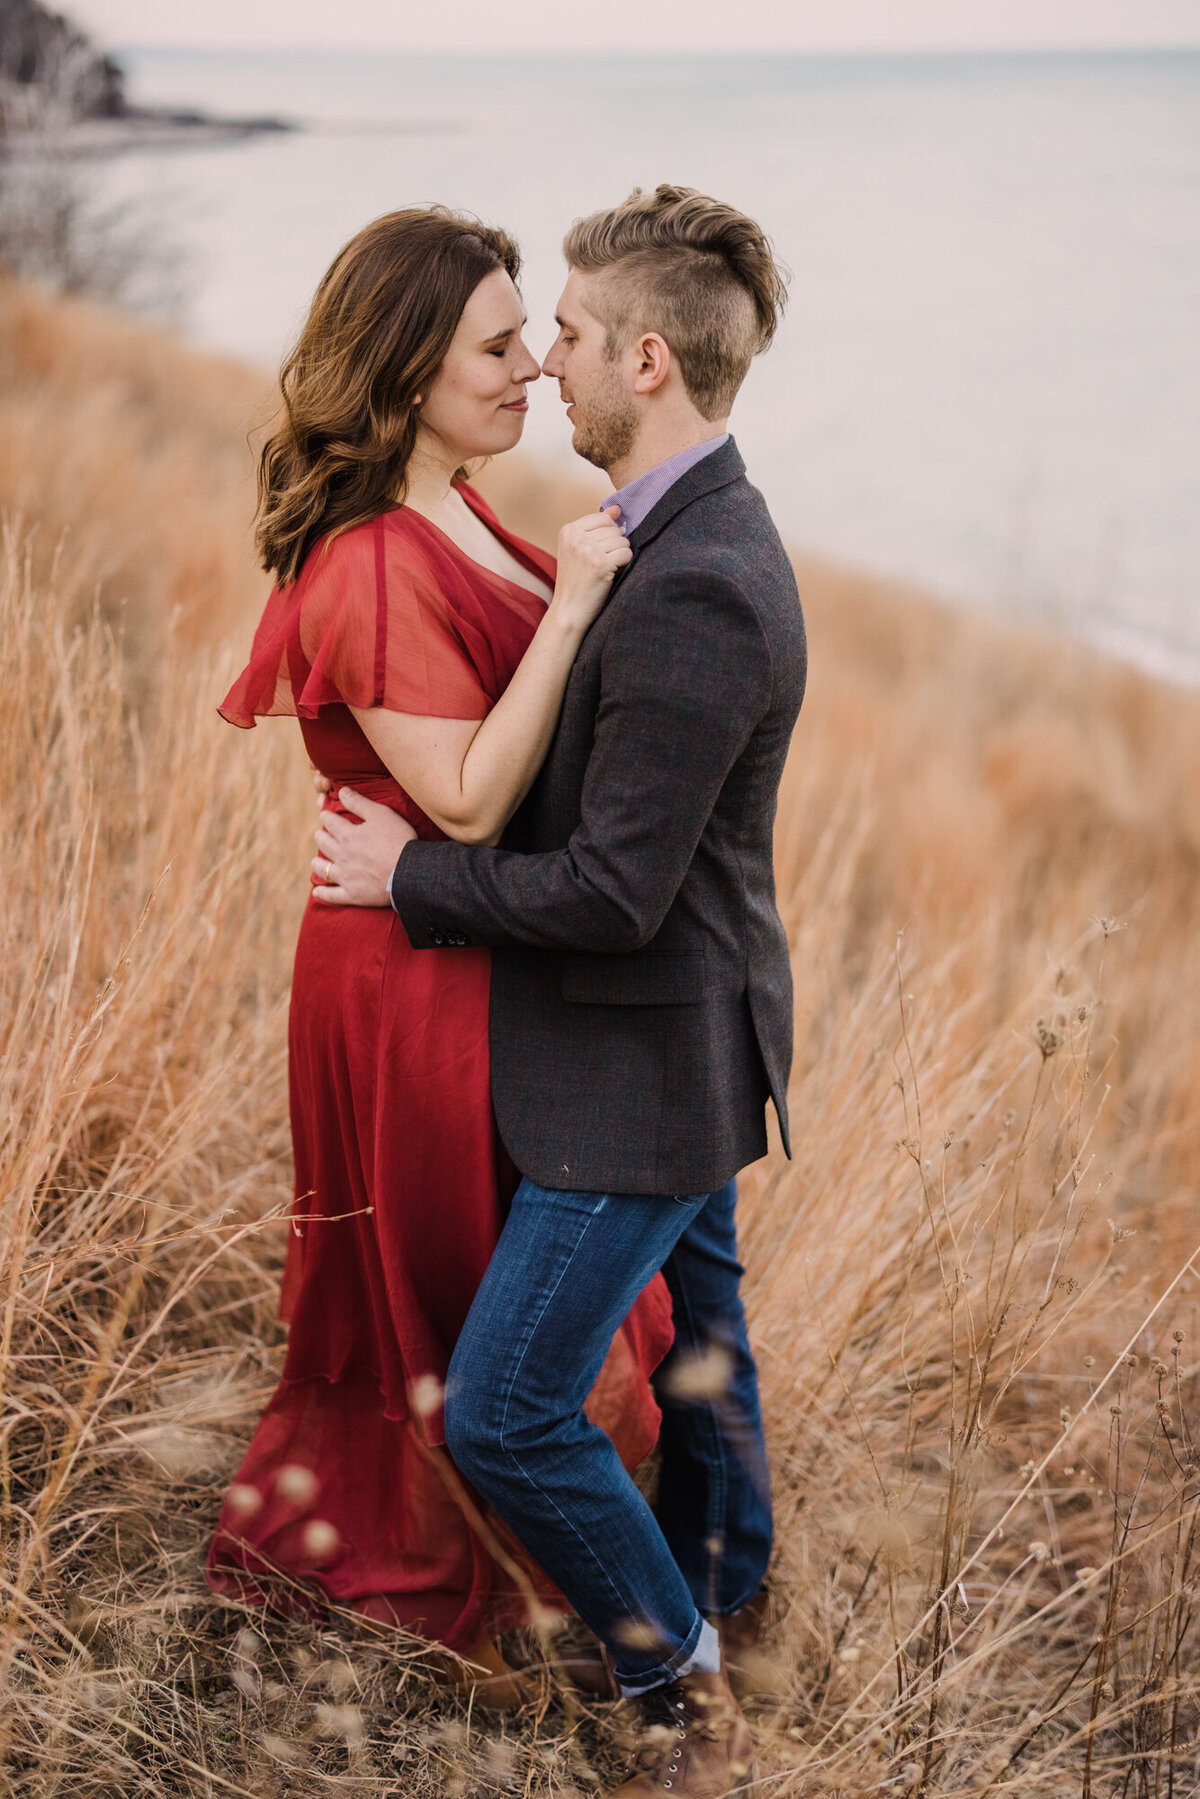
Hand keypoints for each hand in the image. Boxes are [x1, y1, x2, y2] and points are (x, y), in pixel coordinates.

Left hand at [312, 788, 416, 906]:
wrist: (408, 872)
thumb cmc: (398, 840)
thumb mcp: (381, 814)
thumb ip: (359, 803)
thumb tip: (341, 791)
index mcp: (348, 835)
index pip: (331, 822)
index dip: (327, 816)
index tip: (324, 814)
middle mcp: (342, 855)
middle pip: (325, 844)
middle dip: (321, 837)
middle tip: (319, 834)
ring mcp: (346, 876)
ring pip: (324, 869)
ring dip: (318, 863)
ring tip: (315, 861)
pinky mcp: (353, 894)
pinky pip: (332, 895)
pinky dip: (323, 893)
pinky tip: (317, 891)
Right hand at [550, 505, 631, 633]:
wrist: (569, 610)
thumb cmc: (576, 580)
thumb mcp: (578, 549)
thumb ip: (596, 526)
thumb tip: (617, 508)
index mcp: (568, 530)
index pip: (603, 518)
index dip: (608, 534)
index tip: (598, 551)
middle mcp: (576, 537)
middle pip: (614, 529)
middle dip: (615, 546)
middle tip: (601, 563)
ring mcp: (588, 550)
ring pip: (623, 541)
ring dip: (620, 556)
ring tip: (605, 569)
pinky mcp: (600, 564)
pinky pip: (626, 554)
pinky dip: (624, 565)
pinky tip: (611, 574)